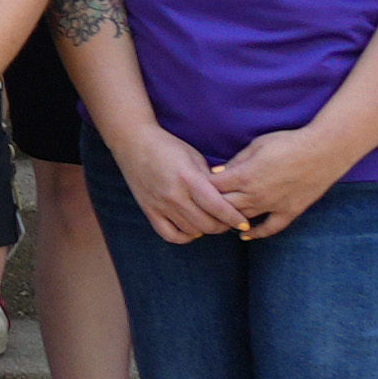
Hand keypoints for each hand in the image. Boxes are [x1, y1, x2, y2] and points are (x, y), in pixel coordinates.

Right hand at [104, 123, 242, 243]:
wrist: (133, 142)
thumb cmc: (167, 146)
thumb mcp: (194, 157)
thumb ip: (210, 179)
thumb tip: (227, 198)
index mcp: (188, 179)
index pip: (218, 207)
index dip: (235, 218)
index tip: (244, 223)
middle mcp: (174, 195)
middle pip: (207, 224)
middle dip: (223, 226)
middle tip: (229, 222)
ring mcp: (160, 205)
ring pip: (191, 231)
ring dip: (205, 230)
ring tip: (211, 222)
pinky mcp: (149, 210)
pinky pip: (169, 235)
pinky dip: (184, 237)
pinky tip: (191, 229)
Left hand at [209, 124, 367, 239]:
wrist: (322, 151)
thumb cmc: (287, 143)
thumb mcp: (256, 145)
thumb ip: (236, 161)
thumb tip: (216, 172)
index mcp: (244, 176)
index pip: (213, 187)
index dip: (202, 187)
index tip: (195, 186)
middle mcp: (255, 194)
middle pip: (224, 206)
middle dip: (211, 206)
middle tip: (201, 205)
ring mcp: (273, 205)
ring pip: (242, 219)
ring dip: (229, 220)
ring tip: (217, 219)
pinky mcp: (289, 212)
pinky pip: (270, 228)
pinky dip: (256, 233)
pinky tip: (245, 236)